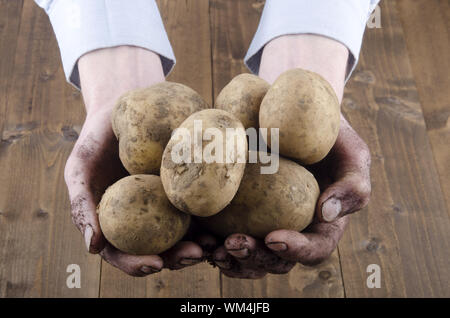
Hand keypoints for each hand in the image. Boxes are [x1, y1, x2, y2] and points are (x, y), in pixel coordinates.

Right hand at [63, 46, 205, 275]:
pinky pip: (202, 203)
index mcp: (118, 223)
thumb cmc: (96, 141)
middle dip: (180, 258)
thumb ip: (81, 204)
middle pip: (163, 249)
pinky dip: (214, 213)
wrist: (121, 108)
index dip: (139, 265)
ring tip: (215, 242)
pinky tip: (226, 213)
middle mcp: (145, 219)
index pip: (126, 254)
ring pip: (187, 232)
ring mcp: (168, 204)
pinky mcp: (188, 187)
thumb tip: (93, 246)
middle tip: (196, 253)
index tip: (155, 264)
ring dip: (203, 243)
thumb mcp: (79, 168)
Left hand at [211, 116, 370, 277]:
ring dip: (228, 258)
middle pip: (275, 260)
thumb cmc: (331, 138)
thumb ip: (352, 186)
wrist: (297, 118)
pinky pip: (224, 233)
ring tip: (210, 247)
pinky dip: (211, 239)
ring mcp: (264, 224)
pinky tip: (198, 233)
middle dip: (254, 257)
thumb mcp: (354, 155)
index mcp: (322, 226)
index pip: (314, 249)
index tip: (274, 238)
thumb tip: (326, 213)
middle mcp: (293, 231)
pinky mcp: (239, 212)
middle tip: (233, 243)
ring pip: (247, 256)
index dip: (296, 251)